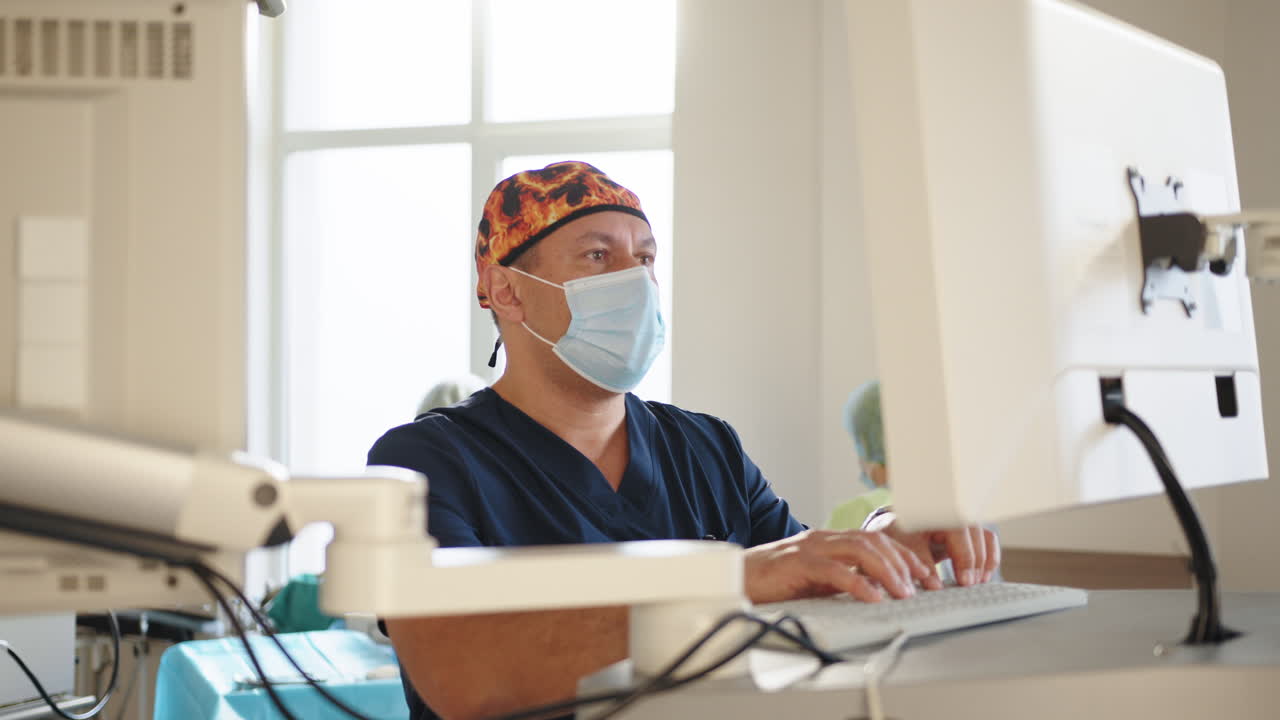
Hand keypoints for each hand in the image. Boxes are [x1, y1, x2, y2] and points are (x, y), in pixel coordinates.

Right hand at [744, 529, 943, 604]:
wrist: (736, 577)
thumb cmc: (774, 581)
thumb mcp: (817, 579)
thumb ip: (843, 580)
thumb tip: (877, 590)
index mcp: (830, 541)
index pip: (876, 539)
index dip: (904, 555)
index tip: (925, 575)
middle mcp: (824, 539)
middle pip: (873, 540)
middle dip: (904, 562)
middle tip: (924, 584)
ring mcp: (810, 548)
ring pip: (859, 550)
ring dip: (887, 571)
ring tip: (904, 591)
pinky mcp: (797, 563)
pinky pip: (833, 570)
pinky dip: (857, 583)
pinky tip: (873, 596)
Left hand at [885, 524, 999, 585]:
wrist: (899, 527)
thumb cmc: (902, 534)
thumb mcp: (908, 548)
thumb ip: (923, 565)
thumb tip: (936, 587)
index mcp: (938, 512)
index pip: (958, 534)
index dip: (964, 559)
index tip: (964, 581)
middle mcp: (954, 513)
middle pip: (975, 536)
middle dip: (974, 562)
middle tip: (970, 585)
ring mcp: (964, 521)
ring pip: (985, 537)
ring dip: (985, 560)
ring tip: (979, 582)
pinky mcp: (969, 532)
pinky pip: (988, 540)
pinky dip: (989, 557)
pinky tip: (984, 575)